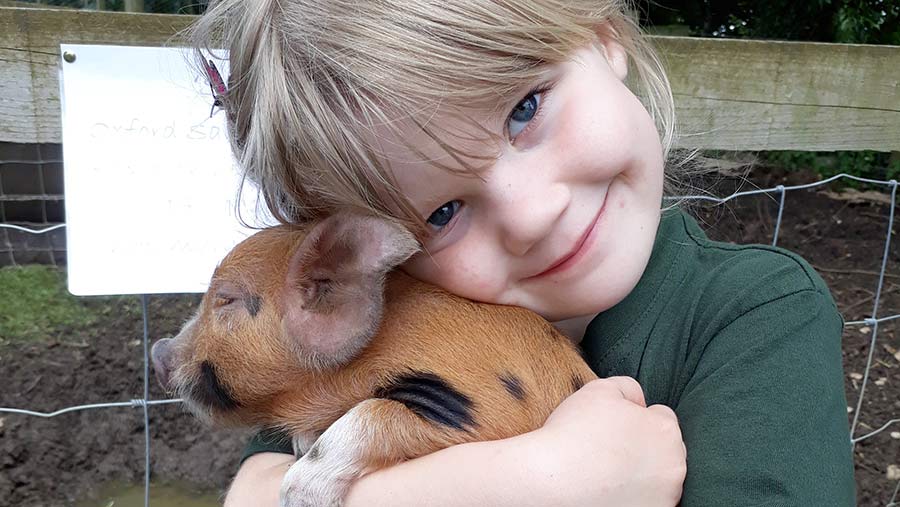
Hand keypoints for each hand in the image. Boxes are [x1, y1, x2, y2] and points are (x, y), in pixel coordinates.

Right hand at [530, 377, 685, 506]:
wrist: (551, 481)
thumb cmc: (573, 434)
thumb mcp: (599, 389)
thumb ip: (628, 388)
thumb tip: (638, 400)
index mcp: (665, 431)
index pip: (662, 418)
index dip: (636, 418)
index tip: (615, 428)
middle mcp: (673, 467)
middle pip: (665, 450)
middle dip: (645, 447)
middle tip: (610, 450)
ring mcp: (664, 497)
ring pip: (658, 480)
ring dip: (641, 474)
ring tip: (607, 473)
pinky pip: (646, 501)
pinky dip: (632, 497)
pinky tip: (608, 491)